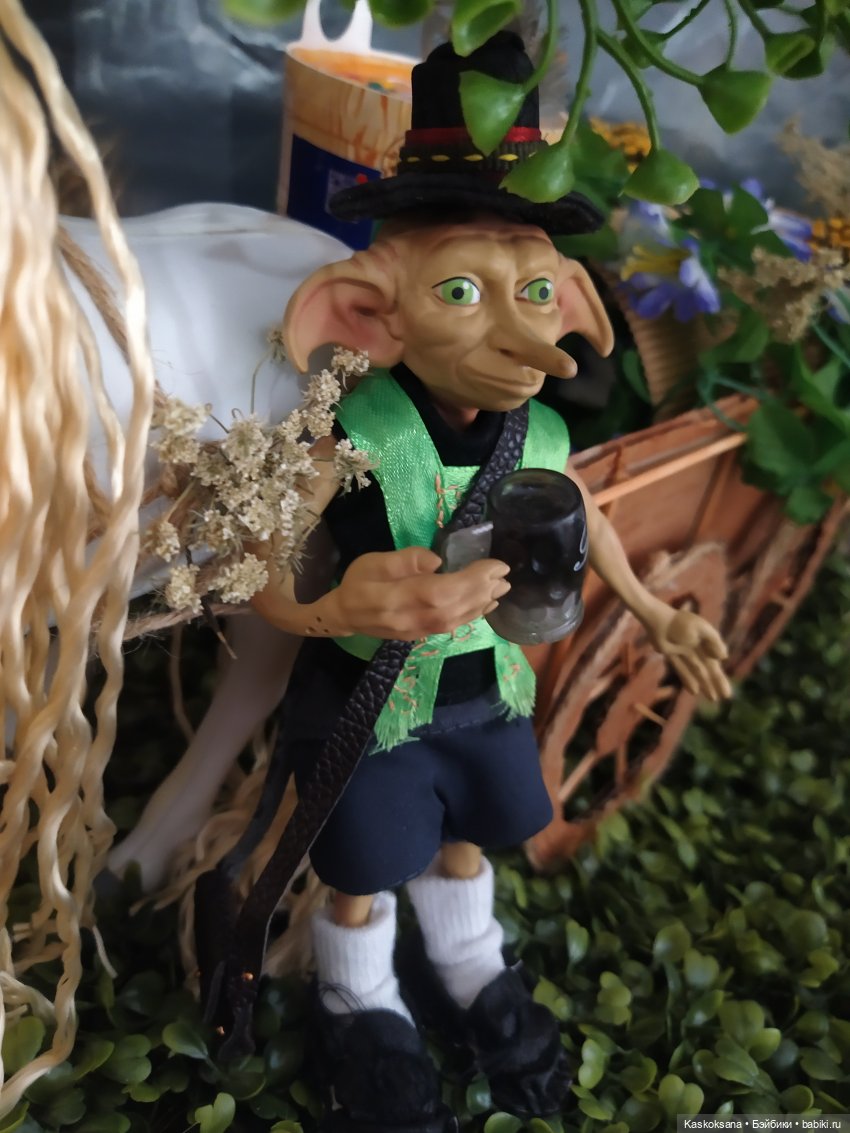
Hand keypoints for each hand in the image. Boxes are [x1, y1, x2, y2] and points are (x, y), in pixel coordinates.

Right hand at [329, 546, 510, 639]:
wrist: (344, 615)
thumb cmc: (357, 582)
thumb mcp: (372, 561)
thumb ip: (404, 560)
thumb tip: (437, 561)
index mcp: (393, 598)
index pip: (439, 591)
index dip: (470, 580)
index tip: (493, 565)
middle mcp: (408, 620)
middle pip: (452, 608)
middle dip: (482, 590)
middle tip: (505, 574)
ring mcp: (416, 632)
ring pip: (455, 620)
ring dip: (482, 604)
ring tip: (502, 588)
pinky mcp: (421, 636)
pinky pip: (451, 627)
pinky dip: (472, 615)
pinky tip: (486, 605)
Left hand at [644, 605, 731, 701]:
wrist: (659, 619)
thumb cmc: (681, 622)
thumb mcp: (701, 629)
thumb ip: (713, 641)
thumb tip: (724, 657)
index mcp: (707, 641)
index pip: (716, 663)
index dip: (721, 677)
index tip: (727, 691)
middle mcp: (697, 648)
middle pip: (708, 669)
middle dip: (716, 683)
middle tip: (725, 697)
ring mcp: (684, 652)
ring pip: (696, 671)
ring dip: (704, 684)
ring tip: (712, 698)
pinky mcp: (672, 655)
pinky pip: (681, 669)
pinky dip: (688, 679)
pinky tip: (694, 691)